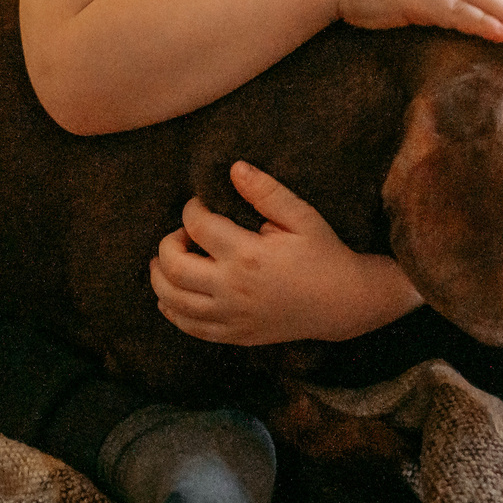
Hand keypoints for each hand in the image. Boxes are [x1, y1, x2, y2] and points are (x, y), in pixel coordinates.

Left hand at [150, 161, 422, 345]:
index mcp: (247, 255)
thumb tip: (234, 168)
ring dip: (160, 277)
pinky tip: (171, 295)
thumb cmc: (323, 254)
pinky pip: (189, 327)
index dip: (191, 208)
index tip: (199, 204)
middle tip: (183, 233)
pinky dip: (171, 310)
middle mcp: (232, 288)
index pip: (197, 225)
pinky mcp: (234, 334)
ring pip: (172, 300)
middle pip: (172, 266)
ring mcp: (231, 316)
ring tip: (168, 260)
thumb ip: (266, 192)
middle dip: (167, 243)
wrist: (343, 303)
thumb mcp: (301, 216)